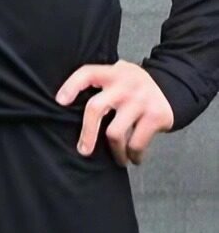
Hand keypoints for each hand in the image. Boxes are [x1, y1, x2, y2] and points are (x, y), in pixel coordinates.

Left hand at [58, 61, 174, 164]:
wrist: (173, 87)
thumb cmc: (132, 86)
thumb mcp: (116, 76)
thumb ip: (99, 85)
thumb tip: (66, 109)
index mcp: (111, 73)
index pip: (86, 74)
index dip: (71, 86)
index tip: (59, 102)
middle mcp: (124, 85)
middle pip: (96, 108)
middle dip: (87, 133)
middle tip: (83, 150)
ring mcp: (140, 100)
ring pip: (115, 132)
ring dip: (114, 151)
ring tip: (117, 160)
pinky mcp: (156, 116)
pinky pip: (137, 142)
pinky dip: (133, 155)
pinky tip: (133, 159)